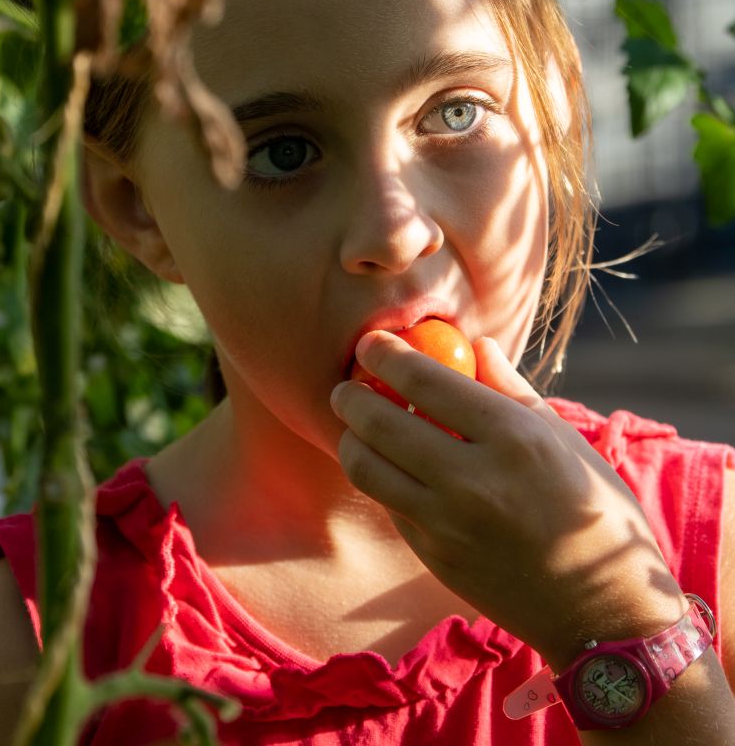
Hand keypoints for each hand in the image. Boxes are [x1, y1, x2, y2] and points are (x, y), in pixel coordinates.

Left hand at [331, 332, 687, 669]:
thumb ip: (511, 387)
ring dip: (350, 437)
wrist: (603, 609)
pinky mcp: (434, 557)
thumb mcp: (563, 437)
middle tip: (348, 383)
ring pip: (366, 467)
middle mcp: (472, 479)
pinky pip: (388, 503)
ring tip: (356, 425)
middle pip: (380, 421)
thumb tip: (477, 344)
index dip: (386, 354)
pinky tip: (390, 464)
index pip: (424, 380)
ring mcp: (447, 523)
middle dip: (350, 395)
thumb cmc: (596, 510)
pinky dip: (378, 476)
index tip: (372, 342)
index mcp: (512, 436)